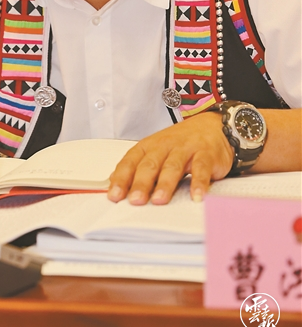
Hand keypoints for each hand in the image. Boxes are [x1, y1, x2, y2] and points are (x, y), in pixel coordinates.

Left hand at [107, 112, 233, 204]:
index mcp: (149, 146)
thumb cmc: (180, 143)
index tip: (114, 195)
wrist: (212, 126)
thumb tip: (113, 184)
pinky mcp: (206, 154)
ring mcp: (186, 149)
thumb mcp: (157, 151)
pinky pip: (202, 169)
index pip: (131, 161)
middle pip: (150, 164)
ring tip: (159, 200)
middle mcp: (165, 146)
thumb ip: (139, 167)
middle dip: (141, 183)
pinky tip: (196, 196)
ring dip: (165, 184)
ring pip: (173, 166)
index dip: (122, 178)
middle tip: (135, 200)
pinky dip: (199, 183)